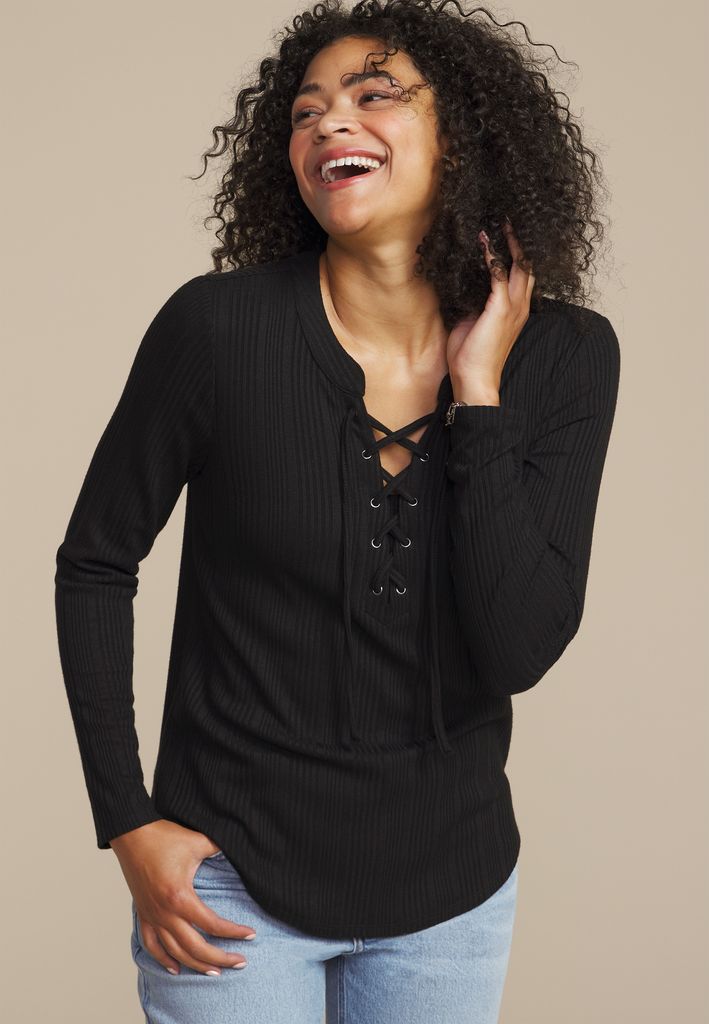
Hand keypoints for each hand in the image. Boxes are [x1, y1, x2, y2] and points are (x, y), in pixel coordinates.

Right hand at [110, 819, 255, 974]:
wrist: (131, 834)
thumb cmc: (164, 836)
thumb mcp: (198, 841)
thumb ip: (221, 848)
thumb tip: (240, 848)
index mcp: (181, 897)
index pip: (213, 924)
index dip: (234, 932)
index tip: (251, 935)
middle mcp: (165, 913)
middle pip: (196, 947)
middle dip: (220, 958)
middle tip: (240, 963)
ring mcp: (152, 916)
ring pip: (175, 952)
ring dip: (195, 965)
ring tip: (215, 972)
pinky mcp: (143, 914)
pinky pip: (151, 945)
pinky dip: (163, 960)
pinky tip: (176, 969)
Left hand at [446, 220, 535, 397]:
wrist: (474, 382)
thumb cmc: (471, 358)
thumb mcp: (472, 323)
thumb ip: (473, 303)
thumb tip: (462, 285)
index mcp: (515, 309)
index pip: (522, 273)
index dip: (517, 252)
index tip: (506, 232)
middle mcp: (520, 305)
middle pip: (528, 263)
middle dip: (520, 240)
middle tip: (509, 217)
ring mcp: (513, 307)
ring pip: (521, 264)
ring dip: (511, 241)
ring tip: (501, 221)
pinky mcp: (500, 309)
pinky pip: (500, 274)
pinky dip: (493, 255)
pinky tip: (484, 241)